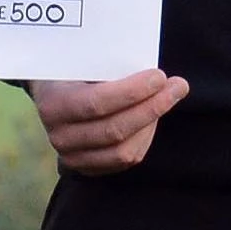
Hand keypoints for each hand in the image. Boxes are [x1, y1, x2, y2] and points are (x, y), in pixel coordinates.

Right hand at [28, 71, 188, 175]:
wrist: (53, 93)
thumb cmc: (74, 70)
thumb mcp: (81, 60)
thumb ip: (107, 65)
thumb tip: (149, 68)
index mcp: (53, 104)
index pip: (97, 103)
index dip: (132, 92)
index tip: (159, 76)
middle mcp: (59, 136)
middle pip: (115, 130)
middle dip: (152, 107)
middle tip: (177, 86)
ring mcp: (72, 157)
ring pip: (125, 150)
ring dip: (152, 123)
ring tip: (168, 97)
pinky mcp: (88, 169)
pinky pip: (127, 159)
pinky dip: (146, 137)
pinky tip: (153, 117)